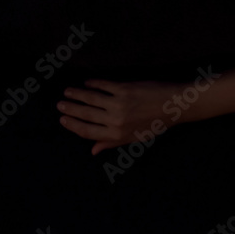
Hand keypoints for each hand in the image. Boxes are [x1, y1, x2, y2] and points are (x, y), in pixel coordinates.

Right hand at [57, 79, 182, 154]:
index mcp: (117, 135)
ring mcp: (120, 103)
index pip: (87, 131)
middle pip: (86, 114)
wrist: (174, 105)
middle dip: (70, 109)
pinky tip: (87, 82)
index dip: (73, 125)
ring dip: (77, 94)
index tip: (63, 120)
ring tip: (67, 91)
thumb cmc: (156, 123)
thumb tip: (93, 150)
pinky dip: (94, 83)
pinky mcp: (125, 88)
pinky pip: (104, 85)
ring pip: (91, 98)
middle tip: (60, 105)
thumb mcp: (135, 139)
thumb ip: (112, 143)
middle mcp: (116, 120)